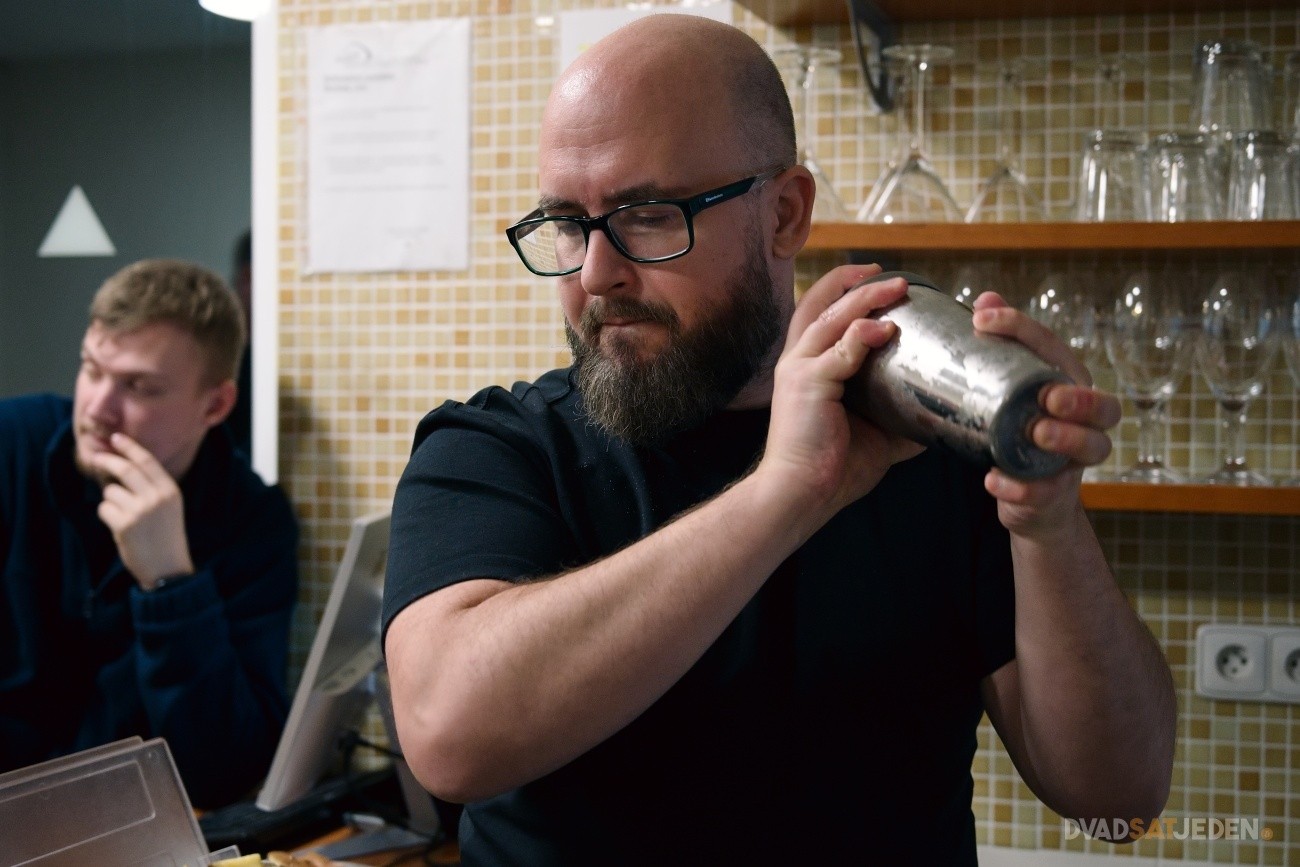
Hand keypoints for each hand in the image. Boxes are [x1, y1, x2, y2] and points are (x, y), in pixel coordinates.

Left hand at [89, 432, 194, 588]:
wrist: (168, 569)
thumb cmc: (166, 538)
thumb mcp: (169, 508)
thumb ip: (152, 488)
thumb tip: (122, 467)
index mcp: (171, 490)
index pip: (147, 461)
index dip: (130, 447)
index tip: (117, 438)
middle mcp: (157, 497)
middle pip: (125, 470)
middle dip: (108, 461)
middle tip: (97, 457)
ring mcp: (141, 510)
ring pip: (111, 491)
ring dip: (111, 502)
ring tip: (125, 519)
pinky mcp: (125, 525)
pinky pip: (104, 509)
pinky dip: (107, 517)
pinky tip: (121, 529)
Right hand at [758, 265, 925, 518]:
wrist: (801, 495)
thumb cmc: (832, 466)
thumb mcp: (877, 433)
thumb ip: (902, 414)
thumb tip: (941, 411)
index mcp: (808, 366)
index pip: (822, 314)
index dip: (847, 292)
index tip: (880, 280)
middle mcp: (797, 360)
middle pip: (820, 303)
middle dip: (853, 282)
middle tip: (889, 273)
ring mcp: (798, 370)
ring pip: (831, 318)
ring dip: (864, 299)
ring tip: (897, 288)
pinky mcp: (806, 385)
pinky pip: (836, 353)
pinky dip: (860, 337)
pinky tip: (885, 330)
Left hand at [970, 292, 1120, 535]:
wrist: (1028, 499)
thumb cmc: (1021, 430)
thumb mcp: (1011, 389)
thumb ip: (1003, 347)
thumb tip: (986, 298)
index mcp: (1070, 385)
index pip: (1056, 349)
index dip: (1022, 329)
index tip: (981, 318)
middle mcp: (1086, 422)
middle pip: (1105, 406)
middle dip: (1081, 398)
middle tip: (1048, 394)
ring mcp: (1075, 460)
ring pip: (1092, 448)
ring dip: (1066, 438)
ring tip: (1036, 433)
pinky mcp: (1055, 494)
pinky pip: (1046, 493)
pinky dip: (1021, 488)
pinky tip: (993, 480)